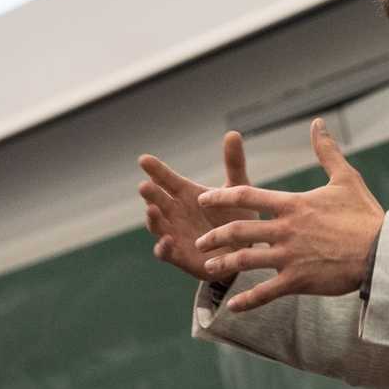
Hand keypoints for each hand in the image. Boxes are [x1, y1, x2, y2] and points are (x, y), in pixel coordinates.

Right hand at [139, 131, 259, 281]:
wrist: (245, 250)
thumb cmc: (237, 215)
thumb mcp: (237, 188)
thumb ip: (234, 163)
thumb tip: (233, 132)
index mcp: (186, 194)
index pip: (167, 179)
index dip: (156, 170)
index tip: (144, 159)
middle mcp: (176, 212)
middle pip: (158, 200)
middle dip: (150, 193)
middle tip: (144, 186)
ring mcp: (175, 233)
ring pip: (157, 225)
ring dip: (152, 219)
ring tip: (151, 210)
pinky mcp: (179, 256)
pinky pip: (165, 252)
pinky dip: (163, 247)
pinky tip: (166, 241)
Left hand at [193, 118, 385, 311]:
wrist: (382, 250)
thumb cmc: (365, 214)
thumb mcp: (346, 178)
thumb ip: (326, 151)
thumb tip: (318, 124)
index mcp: (293, 204)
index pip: (248, 195)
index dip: (222, 197)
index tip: (203, 199)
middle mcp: (286, 229)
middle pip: (239, 229)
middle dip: (215, 236)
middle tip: (200, 241)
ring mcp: (289, 256)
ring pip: (246, 260)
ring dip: (224, 264)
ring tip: (208, 268)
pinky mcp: (298, 280)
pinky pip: (265, 292)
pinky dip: (247, 300)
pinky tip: (232, 305)